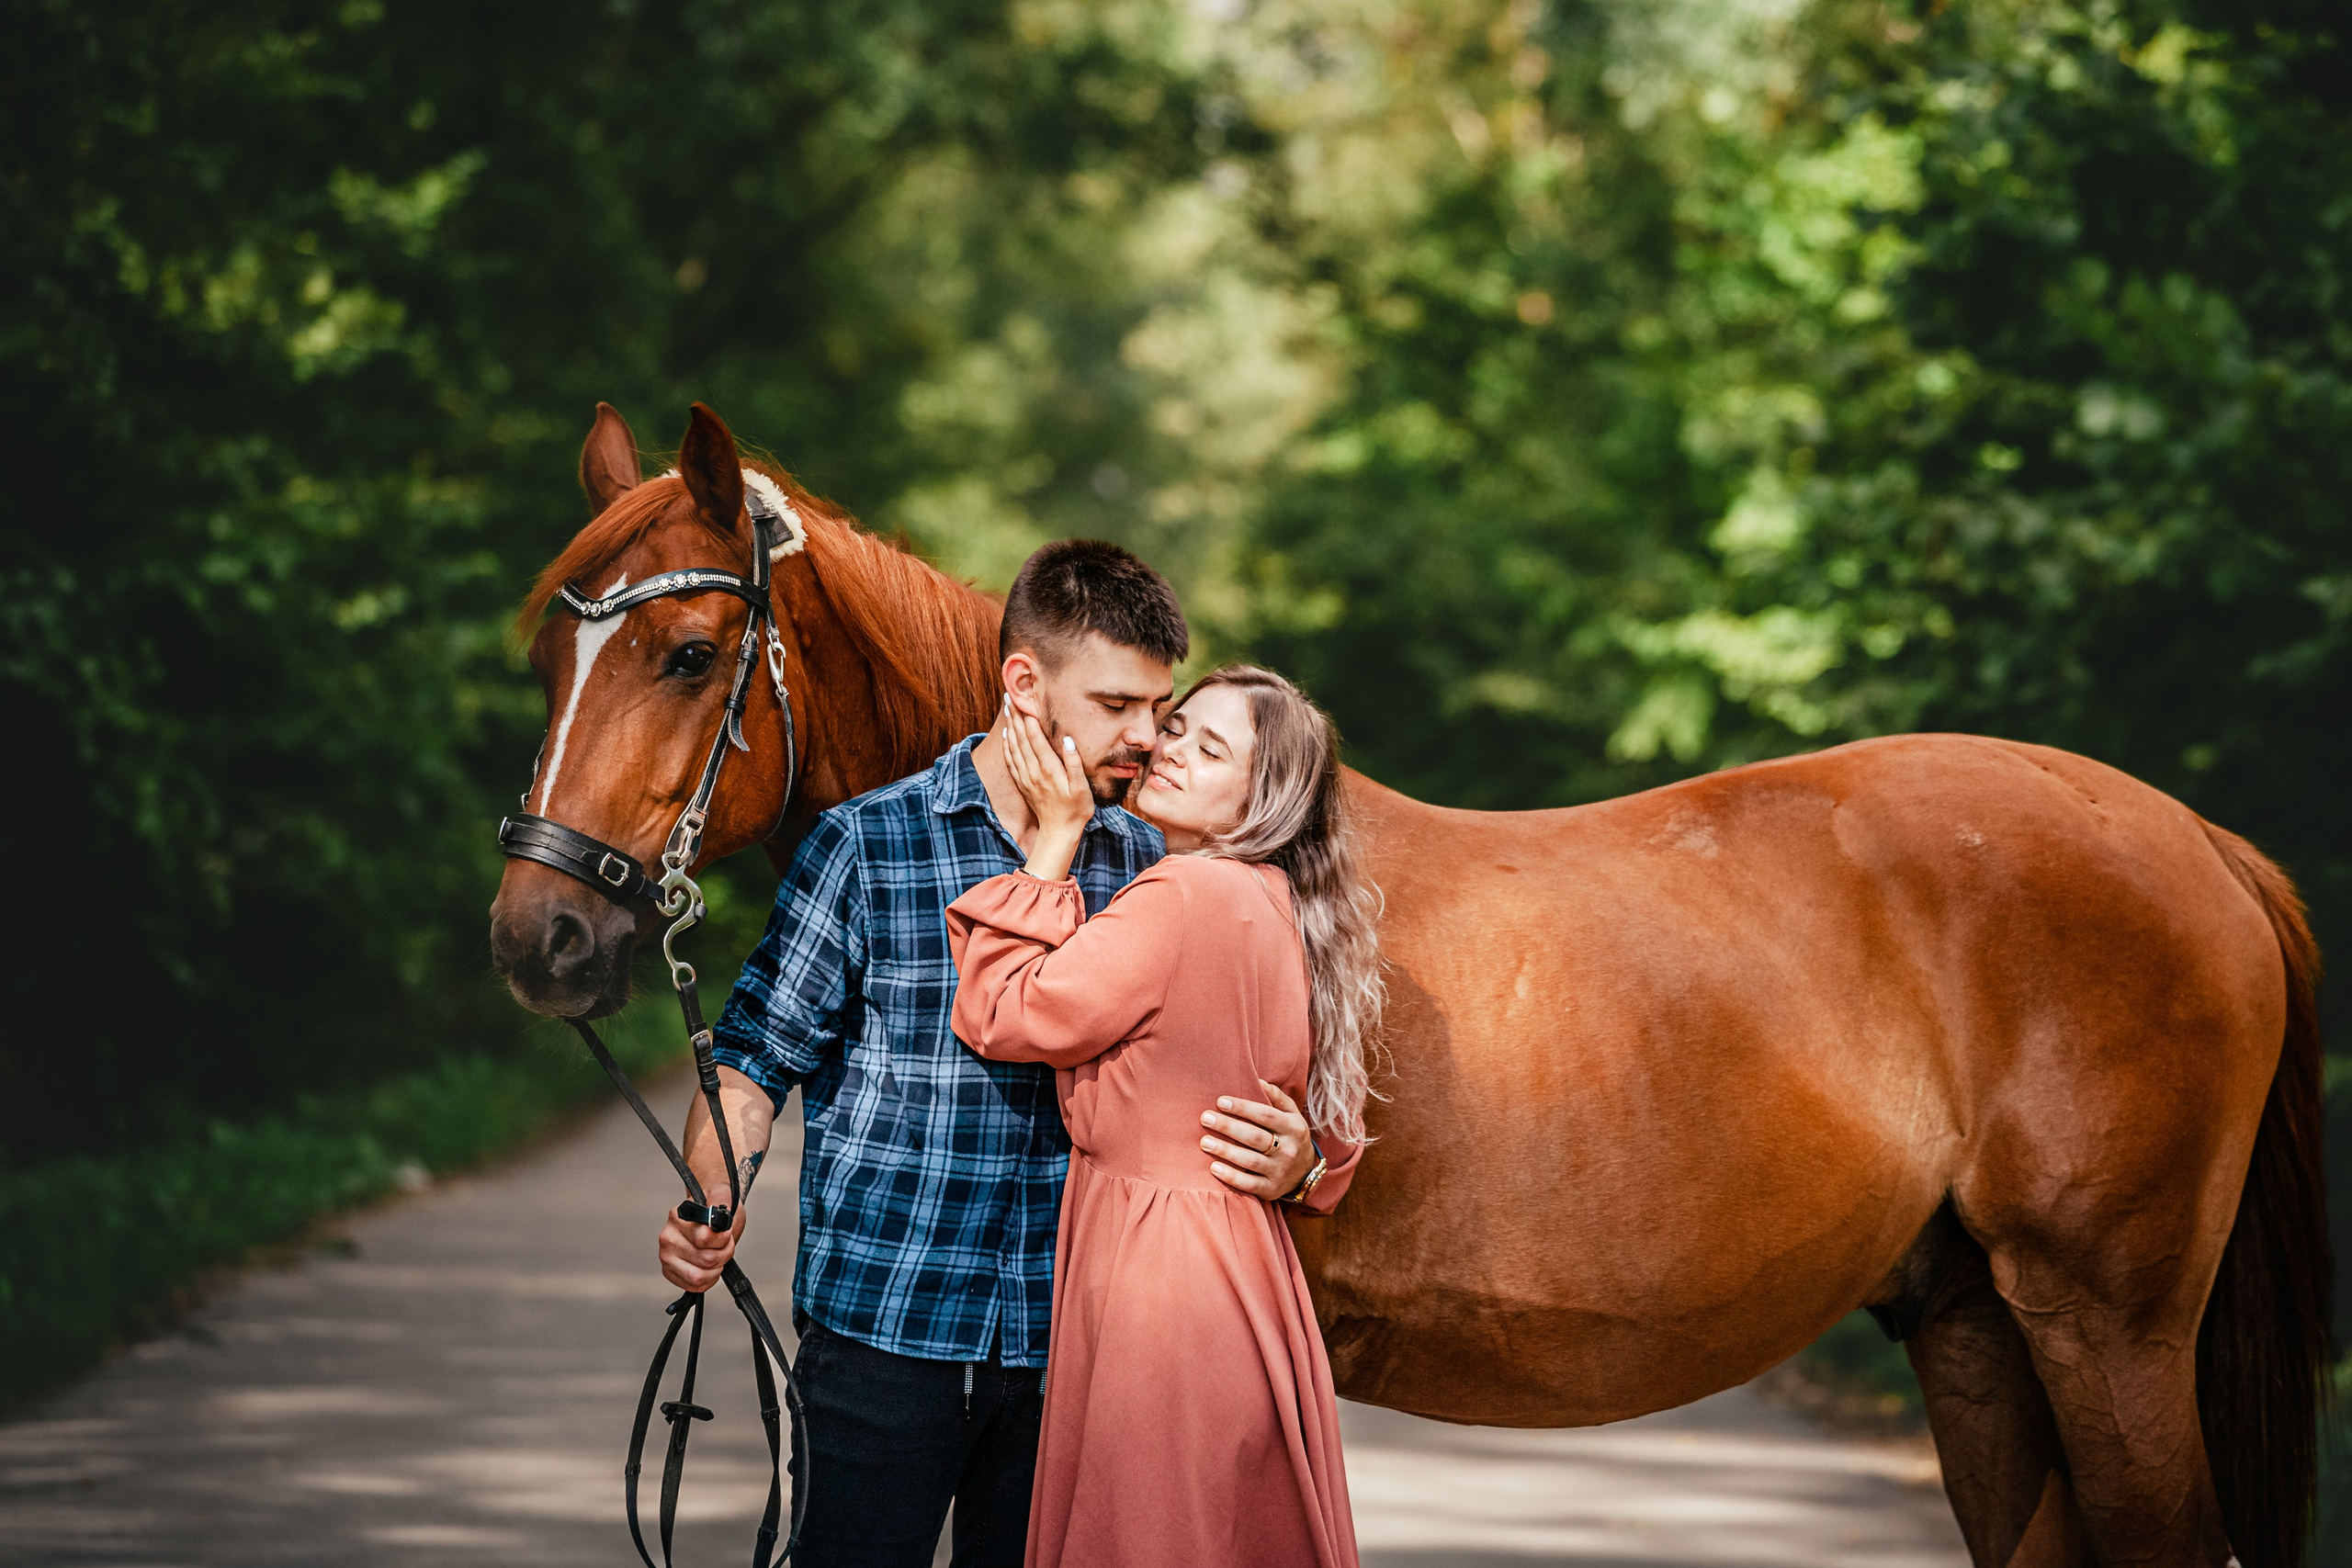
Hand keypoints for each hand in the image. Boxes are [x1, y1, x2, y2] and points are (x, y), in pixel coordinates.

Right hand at [656, 1188, 745, 1292]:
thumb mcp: (724, 1198)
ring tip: (718, 1255)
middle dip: (724, 1254)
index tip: (727, 1232)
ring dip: (717, 1268)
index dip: (724, 1239)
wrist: (709, 1216)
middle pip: (706, 1260)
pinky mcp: (668, 1272)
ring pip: (699, 1276)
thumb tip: (715, 1218)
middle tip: (725, 1245)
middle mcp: (667, 1237)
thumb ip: (720, 1203)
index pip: (704, 1239)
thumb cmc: (716, 1209)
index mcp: (677, 1216)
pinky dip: (709, 1279)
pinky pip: (694, 1286)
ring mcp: (666, 1256)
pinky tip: (710, 1266)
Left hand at [1000, 695, 1091, 880]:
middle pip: (1021, 738)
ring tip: (1007, 710)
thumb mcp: (1082, 787)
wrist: (1059, 832)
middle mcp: (1033, 771)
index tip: (1023, 700)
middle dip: (1016, 716)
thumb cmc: (1076, 809)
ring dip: (1010, 727)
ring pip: (1014, 747)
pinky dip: (1007, 746)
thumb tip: (1068, 740)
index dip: (1029, 717)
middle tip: (1010, 696)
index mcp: (1048, 768)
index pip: (1035, 737)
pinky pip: (1011, 761)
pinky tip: (1007, 736)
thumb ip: (1074, 762)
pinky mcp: (1023, 784)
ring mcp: (1026, 778)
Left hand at [1201, 1079, 1317, 1199]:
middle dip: (1228, 1127)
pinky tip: (1213, 1168)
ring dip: (1225, 1150)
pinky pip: (1248, 1184)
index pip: (1265, 1115)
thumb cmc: (1290, 1136)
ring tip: (1204, 1141)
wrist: (1305, 1173)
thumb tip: (1258, 1079)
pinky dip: (1230, 1176)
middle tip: (1205, 1118)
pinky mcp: (1271, 1189)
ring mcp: (1279, 1171)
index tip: (1220, 1101)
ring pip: (1249, 1160)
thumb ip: (1277, 1097)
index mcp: (1293, 1128)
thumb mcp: (1292, 1115)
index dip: (1242, 1108)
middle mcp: (1288, 1150)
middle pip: (1255, 1137)